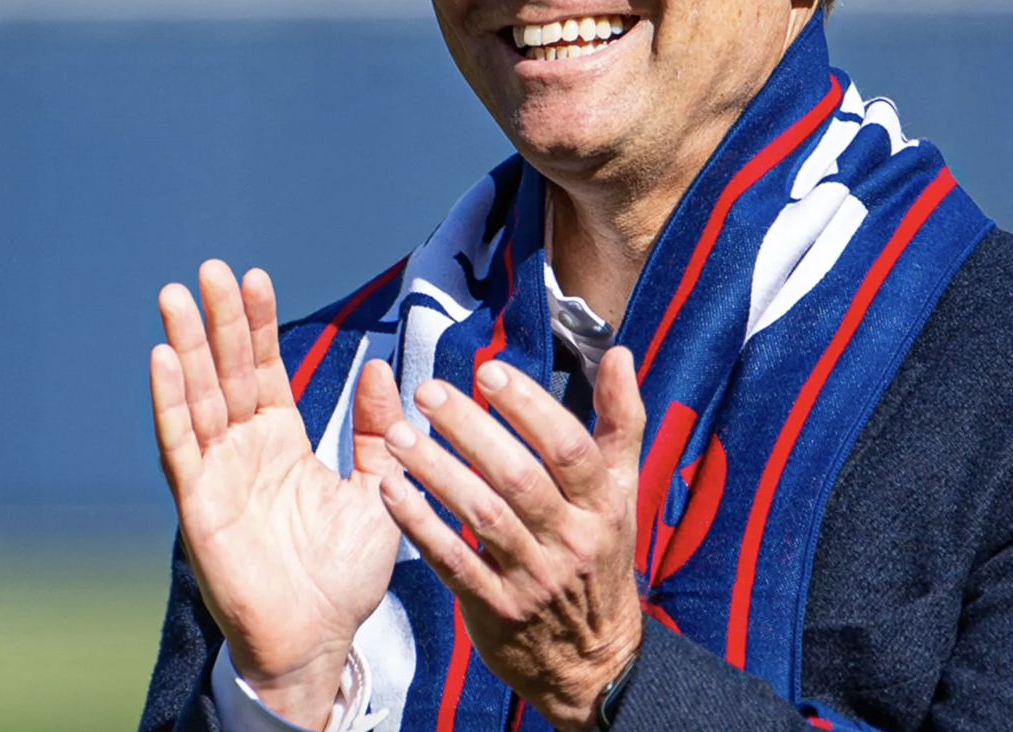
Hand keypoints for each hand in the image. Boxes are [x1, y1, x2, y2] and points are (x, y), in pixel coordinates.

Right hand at [150, 260, 404, 729]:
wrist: (321, 636)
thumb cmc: (345, 572)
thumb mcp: (377, 486)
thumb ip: (374, 429)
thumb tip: (378, 366)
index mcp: (282, 441)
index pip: (264, 369)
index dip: (257, 325)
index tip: (255, 277)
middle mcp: (244, 450)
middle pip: (224, 372)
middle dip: (216, 320)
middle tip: (208, 268)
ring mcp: (217, 474)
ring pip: (196, 397)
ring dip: (184, 346)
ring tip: (175, 295)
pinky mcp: (198, 504)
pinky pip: (180, 445)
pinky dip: (169, 402)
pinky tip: (162, 359)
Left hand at [378, 347, 645, 731]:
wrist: (593, 659)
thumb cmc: (600, 555)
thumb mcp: (622, 490)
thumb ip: (621, 420)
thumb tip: (619, 354)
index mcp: (603, 505)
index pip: (568, 446)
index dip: (529, 406)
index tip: (488, 371)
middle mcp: (570, 540)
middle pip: (518, 476)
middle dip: (469, 428)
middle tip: (428, 391)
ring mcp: (532, 578)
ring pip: (480, 515)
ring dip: (435, 470)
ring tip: (398, 433)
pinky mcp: (494, 609)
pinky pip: (451, 560)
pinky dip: (420, 523)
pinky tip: (390, 489)